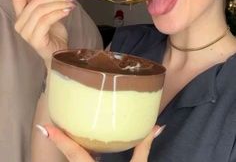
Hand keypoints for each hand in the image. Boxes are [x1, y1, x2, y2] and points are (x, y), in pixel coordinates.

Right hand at [12, 0, 74, 61]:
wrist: (58, 53)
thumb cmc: (54, 33)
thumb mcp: (50, 13)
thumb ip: (47, 2)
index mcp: (21, 15)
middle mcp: (20, 23)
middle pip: (34, 2)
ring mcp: (26, 32)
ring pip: (41, 10)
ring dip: (59, 4)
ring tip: (71, 4)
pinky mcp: (35, 39)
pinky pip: (46, 20)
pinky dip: (58, 13)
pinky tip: (67, 11)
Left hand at [36, 124, 164, 161]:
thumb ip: (144, 148)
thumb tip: (157, 127)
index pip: (74, 152)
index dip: (59, 139)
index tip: (44, 128)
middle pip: (71, 155)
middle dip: (62, 140)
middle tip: (54, 124)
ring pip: (75, 161)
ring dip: (73, 148)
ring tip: (66, 133)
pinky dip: (83, 155)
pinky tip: (89, 149)